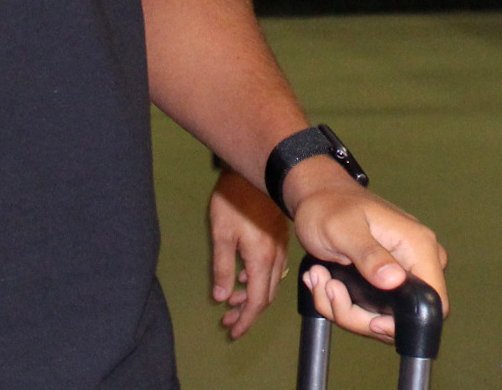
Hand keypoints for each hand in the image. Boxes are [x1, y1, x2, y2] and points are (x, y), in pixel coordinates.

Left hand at [207, 167, 288, 338]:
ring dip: (253, 296)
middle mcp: (275, 256)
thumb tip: (223, 297)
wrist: (257, 169)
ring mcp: (281, 246)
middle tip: (228, 320)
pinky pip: (274, 269)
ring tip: (232, 300)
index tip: (232, 332)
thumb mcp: (221, 235)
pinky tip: (244, 276)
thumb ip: (223, 269)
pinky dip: (260, 280)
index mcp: (261, 258)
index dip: (245, 320)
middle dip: (248, 312)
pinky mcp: (280, 237)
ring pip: (271, 283)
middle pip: (266, 296)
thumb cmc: (234, 200)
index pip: (257, 301)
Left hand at [285, 158, 446, 343]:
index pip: (435, 301)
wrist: (318, 197)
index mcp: (417, 245)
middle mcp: (418, 259)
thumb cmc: (330, 206)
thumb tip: (394, 280)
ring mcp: (404, 270)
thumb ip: (369, 255)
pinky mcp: (388, 279)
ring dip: (345, 309)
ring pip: (383, 317)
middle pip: (403, 317)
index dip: (403, 321)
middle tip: (330, 289)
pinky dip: (345, 303)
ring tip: (322, 279)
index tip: (369, 319)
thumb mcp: (344, 230)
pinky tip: (327, 280)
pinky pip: (371, 308)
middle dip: (360, 316)